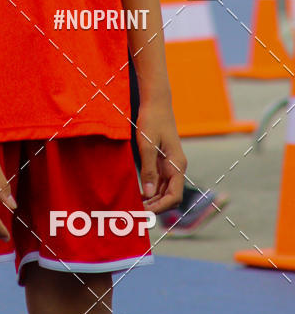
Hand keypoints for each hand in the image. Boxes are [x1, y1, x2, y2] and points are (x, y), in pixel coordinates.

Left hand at [135, 98, 186, 213]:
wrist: (156, 102)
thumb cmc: (152, 120)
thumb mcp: (147, 144)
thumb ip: (149, 169)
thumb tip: (150, 194)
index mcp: (177, 165)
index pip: (174, 196)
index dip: (161, 207)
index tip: (145, 211)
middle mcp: (177, 167)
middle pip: (170, 196)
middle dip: (156, 206)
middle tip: (137, 211)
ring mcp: (171, 165)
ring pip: (165, 190)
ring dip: (153, 200)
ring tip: (136, 204)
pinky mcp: (164, 160)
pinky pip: (160, 181)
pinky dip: (152, 190)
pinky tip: (140, 192)